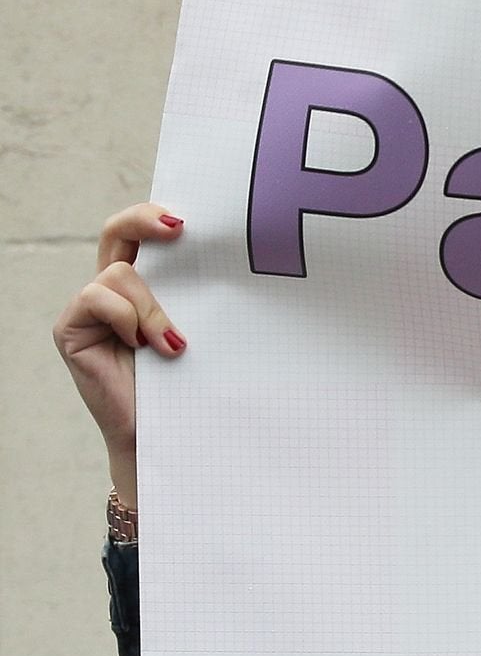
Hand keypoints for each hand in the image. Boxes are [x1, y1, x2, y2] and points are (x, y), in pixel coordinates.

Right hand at [53, 203, 186, 511]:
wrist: (166, 438)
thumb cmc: (190, 389)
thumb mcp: (201, 336)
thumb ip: (199, 302)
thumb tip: (235, 266)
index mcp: (145, 289)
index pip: (142, 236)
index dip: (155, 217)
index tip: (189, 219)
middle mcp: (113, 292)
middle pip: (116, 232)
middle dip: (143, 220)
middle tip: (178, 228)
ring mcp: (88, 309)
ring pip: (120, 273)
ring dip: (152, 307)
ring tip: (171, 345)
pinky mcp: (70, 328)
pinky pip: (97, 298)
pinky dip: (127, 318)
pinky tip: (141, 346)